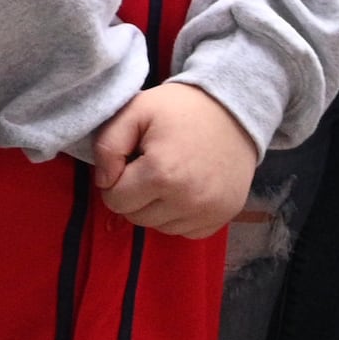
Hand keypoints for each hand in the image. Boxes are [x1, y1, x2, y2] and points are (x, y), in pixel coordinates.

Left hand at [92, 84, 261, 237]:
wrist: (235, 109)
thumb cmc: (180, 108)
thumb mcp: (136, 110)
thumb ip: (107, 146)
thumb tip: (103, 183)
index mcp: (161, 174)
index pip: (115, 200)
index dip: (116, 179)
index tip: (131, 160)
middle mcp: (187, 200)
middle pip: (136, 217)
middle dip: (134, 195)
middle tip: (150, 165)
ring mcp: (209, 212)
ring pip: (159, 227)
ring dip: (156, 207)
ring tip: (169, 174)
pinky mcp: (224, 216)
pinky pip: (185, 231)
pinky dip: (179, 215)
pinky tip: (186, 187)